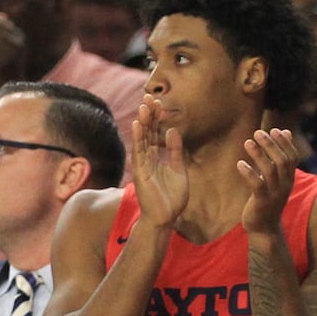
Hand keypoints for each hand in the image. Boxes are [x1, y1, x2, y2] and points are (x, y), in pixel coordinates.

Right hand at [131, 95, 188, 228]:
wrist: (166, 218)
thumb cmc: (172, 198)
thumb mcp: (179, 170)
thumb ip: (175, 151)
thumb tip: (172, 130)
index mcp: (156, 158)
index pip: (155, 133)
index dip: (157, 118)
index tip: (159, 103)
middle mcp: (147, 159)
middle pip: (147, 132)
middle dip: (149, 115)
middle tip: (150, 96)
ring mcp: (142, 165)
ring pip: (142, 139)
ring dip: (143, 122)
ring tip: (144, 105)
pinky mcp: (140, 172)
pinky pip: (139, 152)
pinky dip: (138, 138)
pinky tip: (137, 124)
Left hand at [236, 127, 301, 234]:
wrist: (265, 227)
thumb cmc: (268, 199)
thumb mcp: (278, 177)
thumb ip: (280, 156)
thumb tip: (286, 131)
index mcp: (289, 178)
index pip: (293, 157)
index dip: (285, 143)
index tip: (274, 130)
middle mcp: (285, 184)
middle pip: (282, 161)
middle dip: (271, 145)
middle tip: (258, 132)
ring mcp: (275, 193)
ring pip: (270, 170)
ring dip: (259, 155)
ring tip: (247, 142)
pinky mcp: (262, 201)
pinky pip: (257, 185)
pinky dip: (249, 173)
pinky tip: (240, 164)